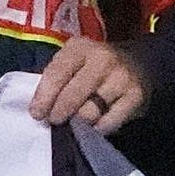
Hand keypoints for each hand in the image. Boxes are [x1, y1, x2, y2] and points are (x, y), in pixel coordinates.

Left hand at [25, 38, 154, 133]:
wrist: (136, 63)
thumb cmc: (91, 68)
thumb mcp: (71, 63)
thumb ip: (56, 80)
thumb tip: (42, 110)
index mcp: (81, 47)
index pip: (56, 75)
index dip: (44, 98)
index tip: (37, 114)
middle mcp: (103, 58)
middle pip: (72, 96)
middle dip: (59, 113)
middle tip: (57, 119)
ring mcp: (122, 76)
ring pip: (89, 112)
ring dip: (79, 122)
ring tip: (77, 121)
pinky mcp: (136, 95)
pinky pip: (108, 122)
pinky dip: (98, 128)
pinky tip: (96, 123)